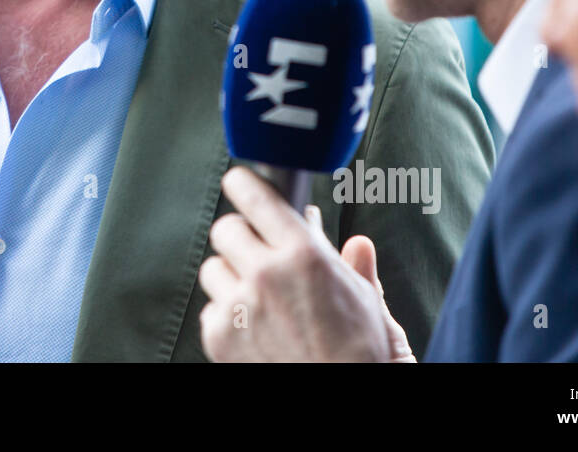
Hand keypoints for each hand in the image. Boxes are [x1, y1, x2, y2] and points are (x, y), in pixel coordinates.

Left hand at [198, 167, 413, 362]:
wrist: (343, 396)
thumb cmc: (358, 355)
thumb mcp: (367, 302)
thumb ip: (356, 266)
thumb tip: (358, 245)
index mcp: (303, 254)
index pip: (254, 196)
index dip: (244, 184)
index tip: (240, 181)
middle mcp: (266, 274)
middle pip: (225, 228)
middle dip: (241, 236)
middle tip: (258, 250)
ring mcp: (239, 307)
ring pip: (213, 269)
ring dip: (232, 277)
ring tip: (258, 295)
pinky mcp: (220, 337)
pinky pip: (210, 309)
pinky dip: (227, 315)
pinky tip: (253, 325)